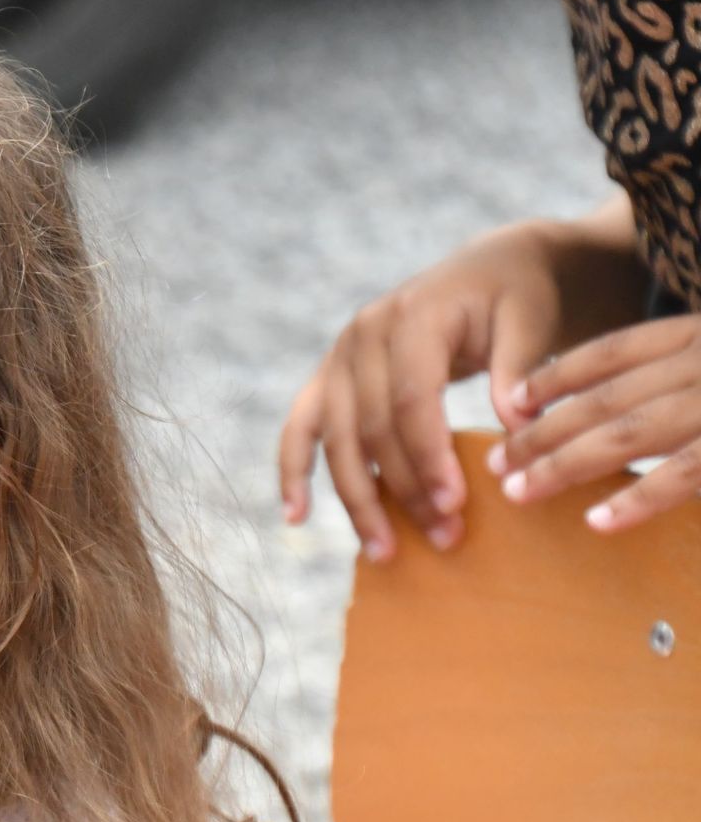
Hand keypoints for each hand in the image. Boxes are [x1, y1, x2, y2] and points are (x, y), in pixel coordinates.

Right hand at [278, 222, 569, 560]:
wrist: (488, 269)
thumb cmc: (515, 297)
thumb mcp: (529, 320)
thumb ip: (520, 369)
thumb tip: (516, 427)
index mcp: (411, 317)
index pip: (410, 399)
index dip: (428, 455)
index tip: (455, 505)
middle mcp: (361, 336)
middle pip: (371, 428)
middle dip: (403, 489)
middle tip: (445, 539)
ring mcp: (338, 357)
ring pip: (336, 440)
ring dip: (358, 499)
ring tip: (386, 552)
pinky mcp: (329, 378)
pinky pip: (299, 429)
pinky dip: (293, 472)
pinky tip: (296, 516)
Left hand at [487, 313, 700, 532]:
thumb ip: (680, 377)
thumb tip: (624, 407)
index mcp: (696, 336)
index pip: (614, 351)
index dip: (560, 375)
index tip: (515, 398)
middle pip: (605, 398)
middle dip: (543, 431)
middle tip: (495, 461)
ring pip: (627, 432)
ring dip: (565, 464)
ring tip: (518, 491)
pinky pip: (684, 473)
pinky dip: (638, 497)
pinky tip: (596, 521)